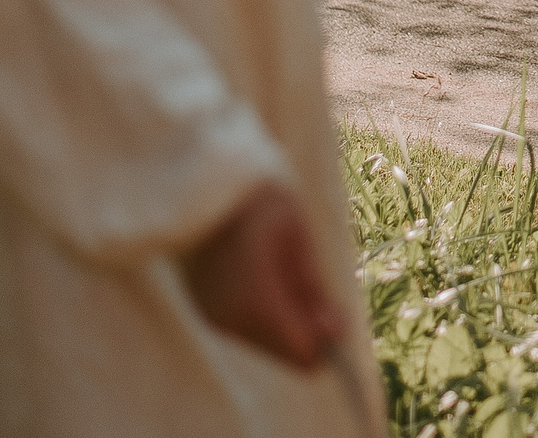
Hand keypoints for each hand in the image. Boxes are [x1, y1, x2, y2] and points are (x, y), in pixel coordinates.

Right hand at [183, 183, 343, 370]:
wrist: (199, 183)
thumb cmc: (257, 200)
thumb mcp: (296, 237)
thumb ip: (314, 288)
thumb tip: (338, 334)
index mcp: (259, 301)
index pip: (303, 353)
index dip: (325, 338)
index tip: (331, 306)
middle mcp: (232, 319)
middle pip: (286, 350)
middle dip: (304, 325)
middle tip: (304, 276)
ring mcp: (215, 318)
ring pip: (266, 341)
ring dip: (284, 317)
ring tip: (276, 267)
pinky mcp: (206, 312)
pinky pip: (247, 329)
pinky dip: (262, 312)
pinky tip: (258, 274)